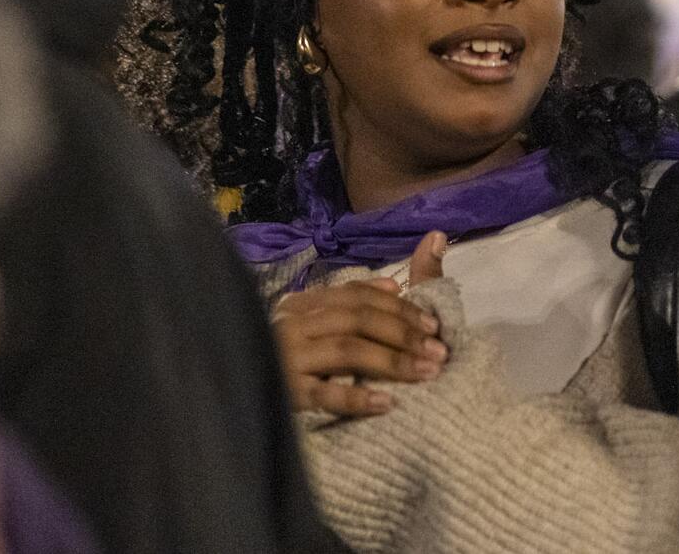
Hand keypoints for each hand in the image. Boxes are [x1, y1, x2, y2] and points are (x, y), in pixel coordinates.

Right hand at [270, 260, 447, 417]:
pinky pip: (326, 394)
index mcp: (302, 304)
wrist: (240, 396)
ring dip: (394, 360)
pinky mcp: (286, 393)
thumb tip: (402, 276)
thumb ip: (357, 300)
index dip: (399, 307)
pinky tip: (387, 403)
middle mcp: (293, 323)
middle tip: (439, 350)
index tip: (433, 324)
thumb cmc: (287, 361)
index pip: (357, 296)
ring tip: (427, 372)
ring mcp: (286, 357)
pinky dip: (358, 398)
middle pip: (357, 318)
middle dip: (404, 332)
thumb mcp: (318, 325)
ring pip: (348, 350)